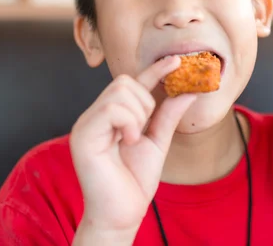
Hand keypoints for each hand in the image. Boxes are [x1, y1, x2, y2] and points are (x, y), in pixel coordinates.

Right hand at [70, 56, 195, 243]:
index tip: (176, 60)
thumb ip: (168, 115)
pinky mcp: (82, 135)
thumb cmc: (135, 180)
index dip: (154, 70)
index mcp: (111, 116)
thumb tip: (189, 91)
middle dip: (144, 103)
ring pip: (120, 92)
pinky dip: (128, 123)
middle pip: (124, 81)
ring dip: (137, 115)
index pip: (133, 83)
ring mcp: (86, 124)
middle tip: (142, 131)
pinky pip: (112, 109)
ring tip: (132, 139)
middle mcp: (95, 115)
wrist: (122, 213)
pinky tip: (126, 142)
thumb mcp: (157, 142)